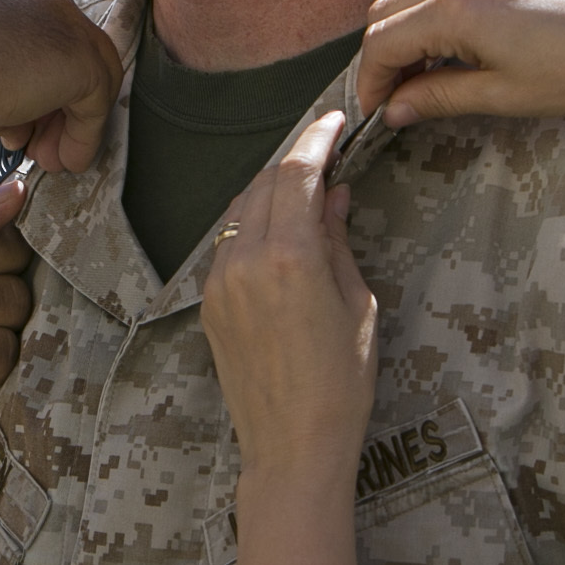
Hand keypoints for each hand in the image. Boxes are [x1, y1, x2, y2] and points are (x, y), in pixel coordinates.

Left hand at [201, 114, 378, 479]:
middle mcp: (246, 262)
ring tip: (306, 192)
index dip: (316, 138)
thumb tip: (334, 193)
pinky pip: (228, 244)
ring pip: (241, 210)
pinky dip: (253, 225)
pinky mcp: (208, 304)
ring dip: (271, 191)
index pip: (297, 173)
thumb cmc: (340, 383)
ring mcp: (220, 282)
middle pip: (266, 183)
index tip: (334, 120)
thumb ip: (337, 240)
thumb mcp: (356, 304)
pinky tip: (279, 234)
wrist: (291, 445)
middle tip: (326, 154)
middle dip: (295, 161)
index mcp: (291, 258)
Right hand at [356, 0, 564, 124]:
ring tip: (428, 77)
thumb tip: (395, 110)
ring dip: (410, 34)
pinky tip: (461, 48)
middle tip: (395, 98)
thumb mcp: (503, 94)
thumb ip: (439, 97)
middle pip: (389, 10)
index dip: (370, 81)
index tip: (378, 113)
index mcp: (457, 7)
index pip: (382, 40)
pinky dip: (440, 14)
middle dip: (382, 56)